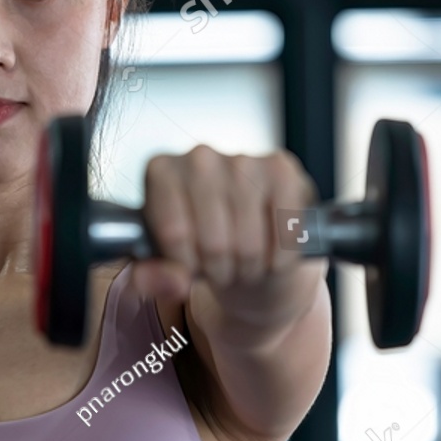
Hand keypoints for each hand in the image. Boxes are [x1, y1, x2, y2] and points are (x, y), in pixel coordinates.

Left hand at [134, 144, 322, 331]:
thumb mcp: (164, 261)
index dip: (186, 266)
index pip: (174, 235)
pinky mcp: (282, 169)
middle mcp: (199, 157)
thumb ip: (154, 275)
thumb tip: (173, 282)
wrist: (242, 231)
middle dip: (220, 271)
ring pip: (250, 244)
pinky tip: (270, 253)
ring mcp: (243, 158)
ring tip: (242, 264)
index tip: (190, 269)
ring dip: (249, 268)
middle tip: (220, 270)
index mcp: (161, 171)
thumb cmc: (198, 241)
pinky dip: (280, 257)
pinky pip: (285, 232)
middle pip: (214, 243)